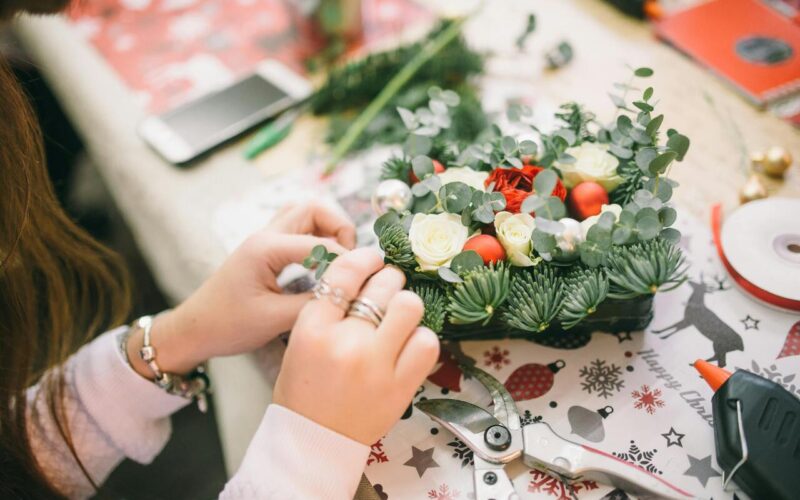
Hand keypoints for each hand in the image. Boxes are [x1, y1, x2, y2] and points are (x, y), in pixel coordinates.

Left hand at [127, 202, 356, 376]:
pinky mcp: (265, 248)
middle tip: (349, 261)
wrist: (194, 329)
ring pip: (306, 212)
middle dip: (340, 228)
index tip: (366, 280)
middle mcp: (265, 235)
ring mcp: (264, 238)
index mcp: (266, 248)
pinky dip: (317, 237)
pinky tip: (323, 264)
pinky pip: (298, 228)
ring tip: (339, 260)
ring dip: (329, 228)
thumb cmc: (227, 325)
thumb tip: (351, 295)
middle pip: (315, 207)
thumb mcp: (274, 320)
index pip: (322, 243)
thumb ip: (315, 304)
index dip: (348, 260)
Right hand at [272, 248, 439, 444]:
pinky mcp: (400, 386)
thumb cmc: (304, 390)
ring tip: (398, 319)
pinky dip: (421, 338)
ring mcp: (376, 365)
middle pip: (383, 285)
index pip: (346, 273)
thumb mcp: (300, 341)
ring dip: (406, 307)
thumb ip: (328, 309)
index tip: (372, 258)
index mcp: (313, 329)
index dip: (364, 258)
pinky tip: (408, 345)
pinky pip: (427, 342)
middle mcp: (346, 342)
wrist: (313, 440)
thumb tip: (364, 275)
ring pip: (410, 306)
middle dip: (388, 281)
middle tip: (386, 291)